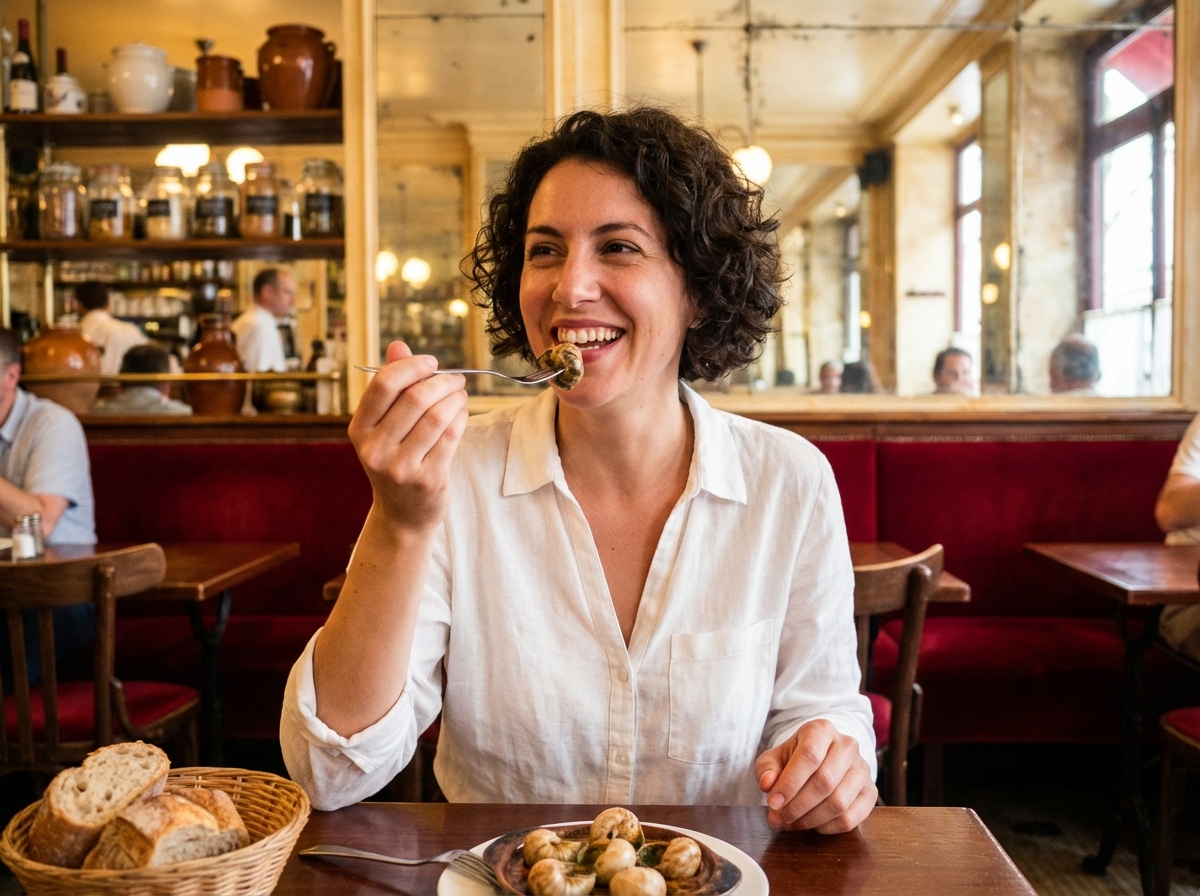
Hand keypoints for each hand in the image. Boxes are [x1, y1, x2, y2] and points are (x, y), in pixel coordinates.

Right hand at [348, 341, 468, 532]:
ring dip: (455, 398)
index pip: (383, 385)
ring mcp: (400, 467)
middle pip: (415, 398)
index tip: (431, 362)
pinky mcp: (427, 479)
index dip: (411, 366)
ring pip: (437, 416)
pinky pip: (451, 435)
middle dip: (442, 381)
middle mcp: (375, 449)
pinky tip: (462, 412)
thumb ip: (392, 386)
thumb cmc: (396, 460)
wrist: (403, 515)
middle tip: (455, 379)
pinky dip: (461, 417)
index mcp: (359, 430)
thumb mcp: (384, 427)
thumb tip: (398, 344)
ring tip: (460, 394)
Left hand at [754, 719, 876, 832]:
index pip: (809, 755)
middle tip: (778, 818)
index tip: (772, 803)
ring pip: (838, 803)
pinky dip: (828, 828)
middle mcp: (847, 746)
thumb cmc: (796, 758)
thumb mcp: (775, 757)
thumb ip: (767, 768)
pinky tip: (813, 825)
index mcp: (822, 730)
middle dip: (797, 806)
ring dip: (810, 819)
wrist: (823, 759)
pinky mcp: (870, 792)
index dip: (790, 783)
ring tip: (791, 823)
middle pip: (824, 781)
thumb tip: (767, 783)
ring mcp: (862, 769)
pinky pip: (851, 818)